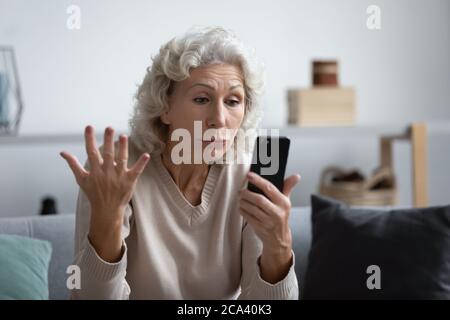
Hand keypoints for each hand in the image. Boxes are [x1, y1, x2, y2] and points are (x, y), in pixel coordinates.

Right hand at [60, 125, 149, 260]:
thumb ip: (73, 165)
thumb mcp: (81, 180)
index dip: (89, 139)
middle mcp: (107, 172)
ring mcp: (119, 176)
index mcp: (95, 171)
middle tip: (109, 128)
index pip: (91, 152)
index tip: (89, 127)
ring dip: (123, 147)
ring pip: (122, 159)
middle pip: (108, 154)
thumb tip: (62, 152)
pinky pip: (136, 170)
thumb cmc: (93, 194)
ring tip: (123, 136)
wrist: (106, 210)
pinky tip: (146, 155)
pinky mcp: (129, 181)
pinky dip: (141, 163)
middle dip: (108, 140)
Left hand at [239, 172, 300, 282]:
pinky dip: (242, 210)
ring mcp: (268, 221)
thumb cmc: (281, 216)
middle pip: (258, 199)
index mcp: (284, 203)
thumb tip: (297, 176)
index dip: (258, 180)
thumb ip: (288, 187)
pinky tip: (241, 206)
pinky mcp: (260, 228)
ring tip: (240, 198)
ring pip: (251, 208)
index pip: (269, 188)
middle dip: (247, 193)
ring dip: (243, 202)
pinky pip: (248, 216)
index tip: (249, 175)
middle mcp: (277, 212)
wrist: (279, 238)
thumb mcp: (286, 202)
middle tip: (241, 190)